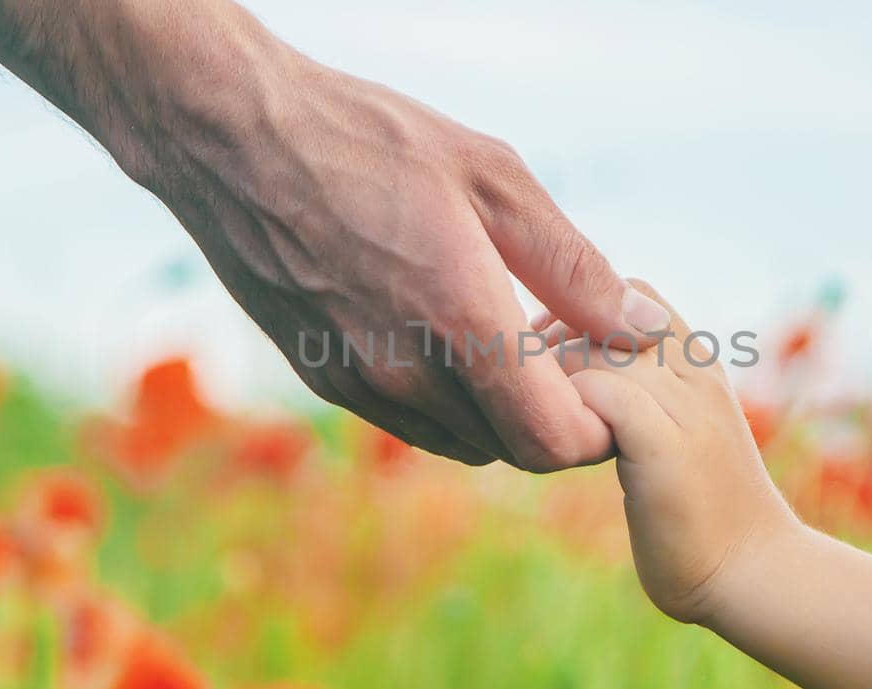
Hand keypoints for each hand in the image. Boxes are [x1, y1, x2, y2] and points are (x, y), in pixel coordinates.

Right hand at [0, 0, 671, 470]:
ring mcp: (360, 384)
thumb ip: (571, 265)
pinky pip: (412, 421)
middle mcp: (407, 372)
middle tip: (570, 352)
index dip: (596, 428)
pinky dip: (450, 401)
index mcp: (459, 321)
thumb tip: (639, 325)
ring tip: (513, 339)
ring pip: (463, 441)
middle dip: (555, 418)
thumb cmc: (367, 140)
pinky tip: (452, 334)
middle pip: (513, 450)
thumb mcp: (493, 177)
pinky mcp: (325, 379)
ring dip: (501, 413)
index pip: (552, 441)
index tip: (609, 383)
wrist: (231, 140)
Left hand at [550, 281, 793, 621]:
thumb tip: (573, 372)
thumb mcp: (675, 433)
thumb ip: (642, 395)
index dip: (576, 313)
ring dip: (549, 379)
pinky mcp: (667, 446)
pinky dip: (565, 408)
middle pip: (603, 315)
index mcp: (699, 363)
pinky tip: (556, 445)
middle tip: (517, 389)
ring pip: (596, 350)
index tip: (544, 358)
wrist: (754, 572)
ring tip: (531, 419)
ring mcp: (686, 406)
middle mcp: (696, 373)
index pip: (630, 292)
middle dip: (549, 343)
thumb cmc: (699, 511)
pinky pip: (602, 394)